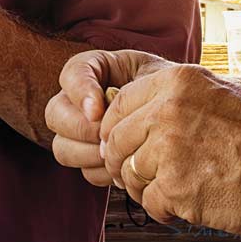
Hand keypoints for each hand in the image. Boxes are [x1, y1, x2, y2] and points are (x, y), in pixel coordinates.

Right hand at [49, 49, 174, 185]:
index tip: (98, 109)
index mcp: (94, 69)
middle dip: (83, 129)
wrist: (184, 116)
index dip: (79, 92)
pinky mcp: (92, 159)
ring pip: (62, 147)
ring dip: (90, 154)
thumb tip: (101, 115)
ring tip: (119, 152)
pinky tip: (126, 165)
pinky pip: (85, 170)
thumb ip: (132, 86)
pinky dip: (104, 172)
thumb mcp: (157, 75)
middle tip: (110, 137)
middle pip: (56, 114)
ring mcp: (80, 132)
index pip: (71, 74)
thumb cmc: (171, 90)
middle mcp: (78, 100)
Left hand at [98, 61, 240, 233]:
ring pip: (130, 176)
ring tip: (177, 192)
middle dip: (124, 164)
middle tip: (143, 178)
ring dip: (147, 190)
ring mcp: (169, 150)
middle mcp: (167, 111)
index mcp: (175, 82)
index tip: (125, 148)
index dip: (114, 132)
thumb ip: (174, 102)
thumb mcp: (219, 94)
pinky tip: (191, 205)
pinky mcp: (177, 188)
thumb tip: (135, 121)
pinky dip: (166, 211)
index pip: (117, 107)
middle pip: (114, 143)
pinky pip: (150, 204)